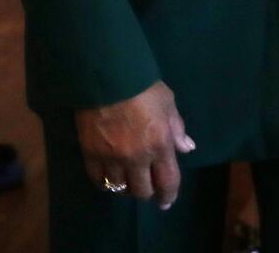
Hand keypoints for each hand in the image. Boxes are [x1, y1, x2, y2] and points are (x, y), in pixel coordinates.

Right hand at [76, 81, 195, 209]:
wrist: (107, 76)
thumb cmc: (142, 86)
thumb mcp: (168, 102)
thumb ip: (177, 128)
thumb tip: (187, 148)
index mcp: (160, 145)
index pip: (167, 181)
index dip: (168, 195)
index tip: (166, 202)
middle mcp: (137, 157)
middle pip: (142, 190)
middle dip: (147, 192)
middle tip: (146, 187)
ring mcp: (112, 158)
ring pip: (119, 188)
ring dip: (125, 187)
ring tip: (126, 181)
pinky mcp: (91, 153)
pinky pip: (98, 179)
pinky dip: (104, 181)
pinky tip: (108, 177)